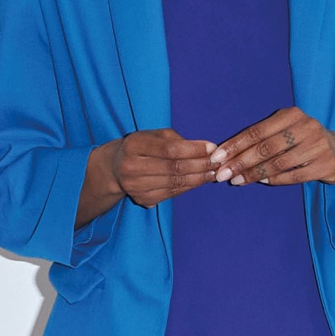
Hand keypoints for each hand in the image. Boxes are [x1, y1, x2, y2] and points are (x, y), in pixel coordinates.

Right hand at [79, 129, 216, 223]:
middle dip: (201, 165)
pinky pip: (173, 193)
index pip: (169, 149)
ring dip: (199, 178)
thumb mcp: (154, 135)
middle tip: (219, 162)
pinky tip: (201, 180)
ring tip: (214, 172)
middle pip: (174, 168)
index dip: (193, 149)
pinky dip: (190, 187)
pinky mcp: (143, 200)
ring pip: (175, 183)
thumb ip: (177, 140)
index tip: (212, 147)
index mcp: (134, 145)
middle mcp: (131, 167)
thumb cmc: (141, 146)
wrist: (115, 168)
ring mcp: (136, 187)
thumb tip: (206, 149)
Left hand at [212, 107, 334, 204]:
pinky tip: (261, 182)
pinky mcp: (325, 164)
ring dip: (254, 174)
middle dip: (240, 162)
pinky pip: (294, 176)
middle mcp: (306, 126)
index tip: (217, 157)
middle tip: (222, 174)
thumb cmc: (303, 141)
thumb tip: (227, 154)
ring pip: (278, 163)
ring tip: (236, 181)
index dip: (235, 145)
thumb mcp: (285, 130)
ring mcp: (318, 145)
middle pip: (266, 147)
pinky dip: (274, 180)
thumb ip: (261, 138)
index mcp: (291, 115)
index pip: (257, 131)